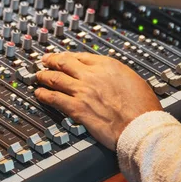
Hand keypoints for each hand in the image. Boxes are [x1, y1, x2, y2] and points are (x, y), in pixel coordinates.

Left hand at [35, 52, 161, 149]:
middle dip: (52, 60)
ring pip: (56, 78)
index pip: (81, 56)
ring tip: (37, 75)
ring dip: (44, 76)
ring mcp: (83, 91)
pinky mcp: (78, 109)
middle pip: (64, 63)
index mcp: (107, 65)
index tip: (64, 57)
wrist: (141, 126)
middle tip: (44, 60)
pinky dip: (44, 95)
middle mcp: (92, 75)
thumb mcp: (132, 78)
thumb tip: (109, 74)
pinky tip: (39, 94)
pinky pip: (55, 99)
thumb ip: (116, 73)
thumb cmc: (143, 107)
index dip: (69, 56)